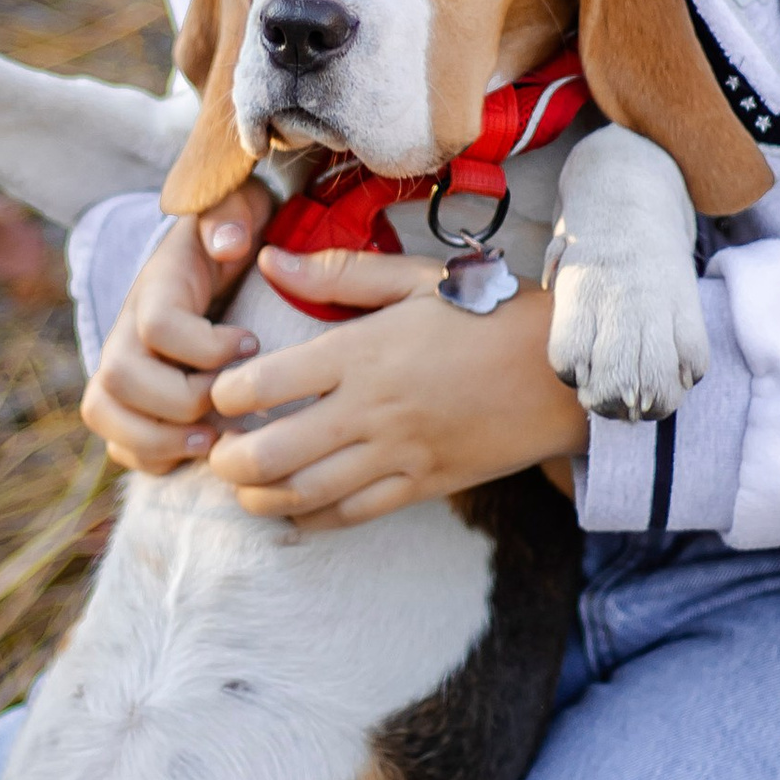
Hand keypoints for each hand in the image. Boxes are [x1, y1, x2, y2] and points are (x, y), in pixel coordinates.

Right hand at [80, 180, 272, 473]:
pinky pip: (117, 444)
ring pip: (103, 414)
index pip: (158, 325)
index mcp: (157, 286)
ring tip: (213, 442)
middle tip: (232, 406)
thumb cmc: (234, 233)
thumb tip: (228, 243)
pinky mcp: (126, 401)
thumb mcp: (241, 206)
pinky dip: (154, 459)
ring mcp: (120, 366)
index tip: (251, 343)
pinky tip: (198, 450)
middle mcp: (126, 328)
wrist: (212, 254)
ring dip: (160, 440)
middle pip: (119, 377)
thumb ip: (232, 211)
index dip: (206, 346)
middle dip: (181, 402)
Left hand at [204, 245, 589, 528]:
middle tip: (215, 454)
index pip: (267, 382)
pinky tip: (292, 514)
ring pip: (306, 493)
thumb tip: (272, 258)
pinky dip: (313, 520)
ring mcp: (398, 453)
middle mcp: (372, 408)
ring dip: (260, 498)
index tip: (219, 394)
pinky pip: (354, 514)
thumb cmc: (489, 313)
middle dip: (229, 461)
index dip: (226, 395)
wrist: (565, 372)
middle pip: (273, 451)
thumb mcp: (417, 280)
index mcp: (363, 352)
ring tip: (242, 488)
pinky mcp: (423, 485)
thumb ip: (340, 273)